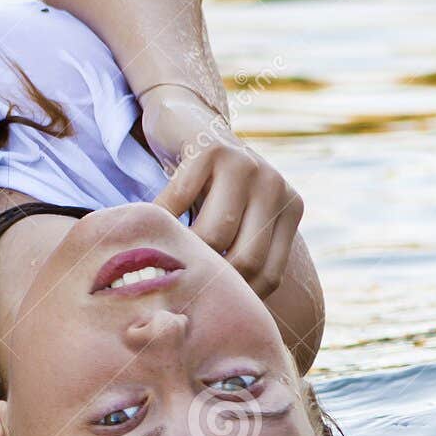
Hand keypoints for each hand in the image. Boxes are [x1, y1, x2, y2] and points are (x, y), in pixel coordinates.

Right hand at [147, 96, 303, 297]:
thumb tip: (219, 316)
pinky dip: (158, 221)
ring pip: (214, 235)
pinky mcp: (209, 150)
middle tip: (174, 289)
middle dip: (206, 278)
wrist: (184, 119)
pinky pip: (179, 204)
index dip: (233, 296)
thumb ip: (234, 252)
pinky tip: (147, 226)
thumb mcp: (230, 216)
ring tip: (159, 260)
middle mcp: (275, 185)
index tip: (201, 304)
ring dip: (181, 252)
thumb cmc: (203, 184)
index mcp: (288, 207)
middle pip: (244, 259)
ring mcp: (246, 164)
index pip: (268, 274)